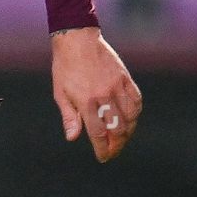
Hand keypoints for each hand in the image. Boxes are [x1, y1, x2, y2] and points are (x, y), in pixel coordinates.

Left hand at [51, 27, 141, 162]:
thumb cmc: (65, 67)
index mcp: (86, 102)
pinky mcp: (125, 77)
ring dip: (128, 131)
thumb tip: (73, 138)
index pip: (98, 134)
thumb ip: (69, 117)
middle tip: (112, 151)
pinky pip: (136, 100)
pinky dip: (135, 112)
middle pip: (118, 129)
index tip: (103, 157)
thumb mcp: (60, 93)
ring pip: (130, 117)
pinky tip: (130, 118)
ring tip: (121, 137)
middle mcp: (104, 96)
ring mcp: (117, 86)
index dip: (102, 149)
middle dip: (116, 145)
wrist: (77, 39)